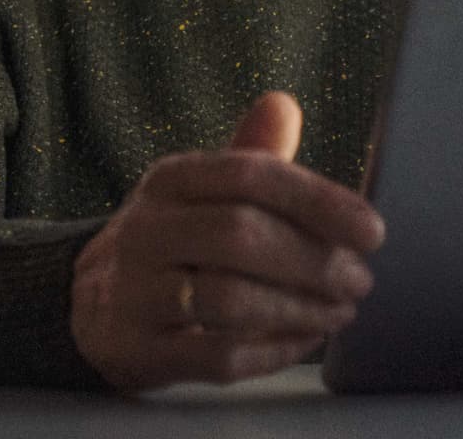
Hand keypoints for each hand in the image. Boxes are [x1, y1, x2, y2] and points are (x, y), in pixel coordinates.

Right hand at [71, 92, 385, 389]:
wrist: (91, 308)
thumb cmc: (172, 243)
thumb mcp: (200, 191)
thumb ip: (250, 156)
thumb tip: (283, 104)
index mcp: (169, 180)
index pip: (249, 176)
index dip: (317, 200)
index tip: (371, 229)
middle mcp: (147, 230)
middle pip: (240, 235)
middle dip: (313, 260)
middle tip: (360, 278)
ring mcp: (136, 292)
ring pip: (229, 299)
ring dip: (299, 308)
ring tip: (340, 311)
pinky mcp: (140, 350)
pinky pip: (217, 356)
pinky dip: (273, 351)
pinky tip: (305, 339)